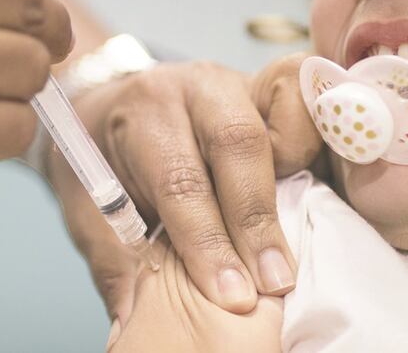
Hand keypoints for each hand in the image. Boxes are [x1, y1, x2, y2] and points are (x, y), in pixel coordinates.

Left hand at [47, 55, 322, 331]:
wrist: (108, 107)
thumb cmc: (103, 161)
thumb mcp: (91, 208)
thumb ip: (119, 262)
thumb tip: (136, 325)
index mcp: (145, 112)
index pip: (180, 178)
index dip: (208, 241)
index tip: (231, 296)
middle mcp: (197, 87)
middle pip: (238, 144)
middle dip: (257, 221)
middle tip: (273, 284)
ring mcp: (242, 82)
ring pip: (284, 118)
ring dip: (297, 182)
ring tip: (297, 246)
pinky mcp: (273, 91)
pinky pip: (307, 109)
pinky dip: (316, 148)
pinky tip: (311, 198)